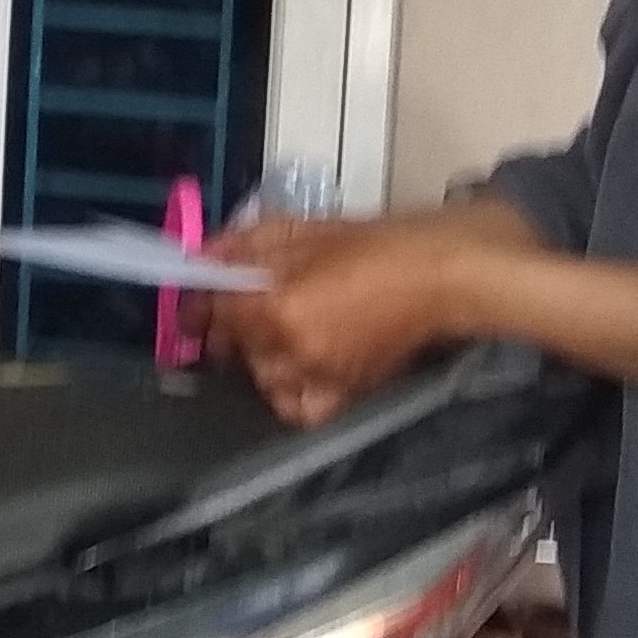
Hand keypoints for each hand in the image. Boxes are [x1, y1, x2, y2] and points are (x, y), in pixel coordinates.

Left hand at [199, 214, 463, 427]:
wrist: (440, 276)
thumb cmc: (376, 245)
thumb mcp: (298, 230)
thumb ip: (241, 247)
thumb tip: (200, 258)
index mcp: (276, 308)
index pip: (214, 312)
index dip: (198, 301)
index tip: (197, 294)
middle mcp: (290, 353)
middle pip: (232, 349)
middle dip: (228, 326)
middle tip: (241, 306)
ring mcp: (317, 379)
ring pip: (260, 379)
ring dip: (256, 358)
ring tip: (273, 333)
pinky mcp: (344, 395)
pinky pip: (298, 407)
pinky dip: (289, 393)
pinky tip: (294, 370)